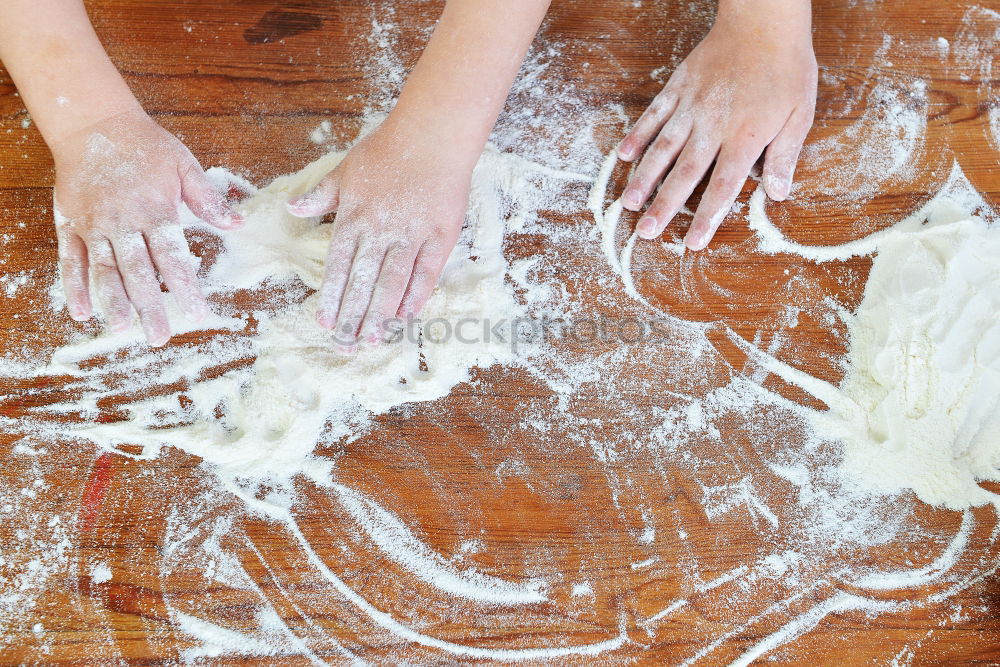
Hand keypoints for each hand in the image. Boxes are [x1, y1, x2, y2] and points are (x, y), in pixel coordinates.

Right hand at [52, 110, 242, 344]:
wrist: (94, 123)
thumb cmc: (146, 146)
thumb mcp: (184, 165)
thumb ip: (208, 199)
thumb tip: (238, 225)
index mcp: (155, 210)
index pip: (173, 257)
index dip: (185, 288)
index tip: (197, 315)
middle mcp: (123, 222)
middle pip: (138, 272)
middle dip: (150, 306)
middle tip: (160, 337)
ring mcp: (95, 225)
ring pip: (104, 270)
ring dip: (113, 301)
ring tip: (123, 329)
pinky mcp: (71, 224)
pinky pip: (71, 259)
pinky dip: (74, 286)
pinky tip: (81, 312)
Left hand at [286, 120, 471, 350]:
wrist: (433, 135)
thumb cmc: (388, 149)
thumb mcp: (346, 168)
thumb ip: (321, 194)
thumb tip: (292, 208)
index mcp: (354, 216)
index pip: (338, 265)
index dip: (331, 296)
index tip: (324, 323)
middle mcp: (380, 230)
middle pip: (363, 281)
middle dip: (353, 316)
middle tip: (346, 346)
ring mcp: (412, 234)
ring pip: (393, 282)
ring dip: (382, 313)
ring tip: (373, 339)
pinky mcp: (440, 235)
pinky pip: (426, 272)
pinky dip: (416, 294)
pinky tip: (407, 315)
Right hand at [618, 1, 816, 249]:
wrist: (763, 21)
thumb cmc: (786, 68)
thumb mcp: (801, 113)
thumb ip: (784, 155)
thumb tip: (777, 193)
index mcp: (745, 136)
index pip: (723, 186)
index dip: (707, 218)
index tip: (692, 243)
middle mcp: (713, 126)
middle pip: (685, 174)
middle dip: (664, 207)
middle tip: (646, 233)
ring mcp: (691, 107)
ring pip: (662, 148)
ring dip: (644, 178)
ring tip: (628, 203)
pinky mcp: (678, 88)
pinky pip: (653, 115)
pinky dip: (638, 136)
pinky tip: (624, 156)